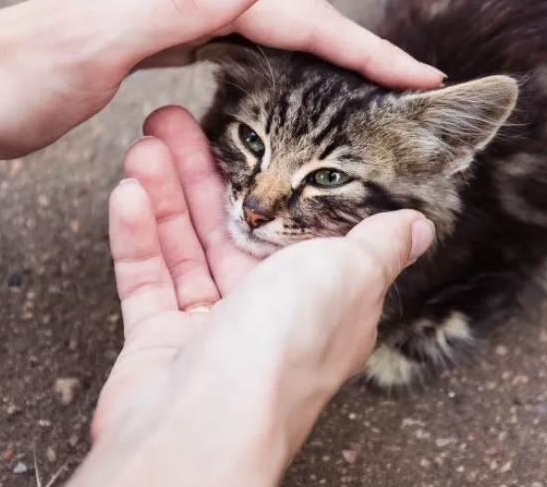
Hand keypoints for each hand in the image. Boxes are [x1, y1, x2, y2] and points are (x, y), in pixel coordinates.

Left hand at [0, 0, 443, 157]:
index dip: (360, 50)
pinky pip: (240, 51)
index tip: (415, 79)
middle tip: (409, 88)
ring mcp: (172, 15)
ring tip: (368, 88)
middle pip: (292, 20)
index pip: (294, 18)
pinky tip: (288, 86)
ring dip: (324, 58)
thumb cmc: (15, 77)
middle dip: (356, 52)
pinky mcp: (158, 41)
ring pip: (270, 34)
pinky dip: (280, 66)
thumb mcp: (99, 39)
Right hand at [70, 106, 433, 486]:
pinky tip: (128, 191)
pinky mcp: (160, 343)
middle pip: (231, 225)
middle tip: (173, 119)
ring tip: (144, 140)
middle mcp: (269, 314)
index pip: (294, 223)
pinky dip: (138, 236)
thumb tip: (418, 227)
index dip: (269, 175)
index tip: (243, 133)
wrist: (202, 427)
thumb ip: (377, 243)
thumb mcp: (348, 275)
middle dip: (202, 171)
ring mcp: (212, 329)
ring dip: (165, 192)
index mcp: (323, 298)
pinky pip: (148, 278)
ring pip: (186, 245)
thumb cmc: (282, 350)